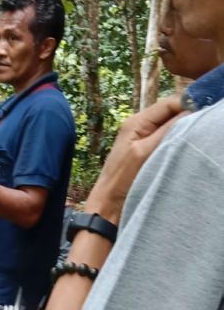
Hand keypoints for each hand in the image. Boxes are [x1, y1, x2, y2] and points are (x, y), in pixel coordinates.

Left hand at [88, 94, 184, 223]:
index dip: (187, 105)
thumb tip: (189, 111)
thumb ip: (166, 131)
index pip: (169, 103)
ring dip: (181, 131)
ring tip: (190, 141)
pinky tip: (180, 150)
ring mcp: (143, 139)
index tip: (201, 116)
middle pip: (170, 113)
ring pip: (170, 127)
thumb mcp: (143, 152)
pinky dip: (175, 142)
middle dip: (185, 118)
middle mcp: (140, 126)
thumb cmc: (120, 180)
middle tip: (197, 130)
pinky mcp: (147, 152)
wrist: (108, 206)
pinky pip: (166, 140)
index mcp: (137, 121)